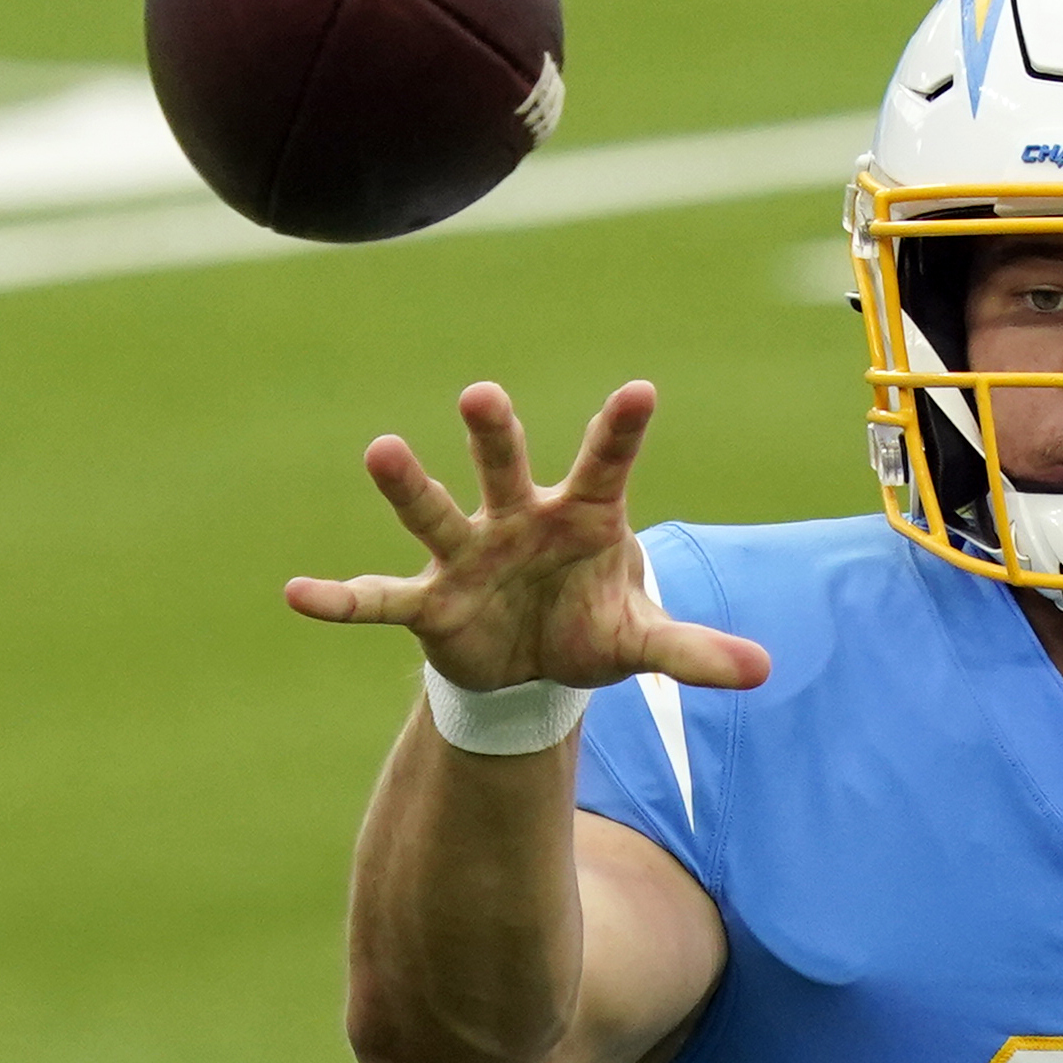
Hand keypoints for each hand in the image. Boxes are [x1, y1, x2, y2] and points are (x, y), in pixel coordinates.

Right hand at [285, 380, 769, 694]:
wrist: (537, 667)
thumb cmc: (592, 625)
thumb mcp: (644, 640)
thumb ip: (694, 651)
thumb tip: (764, 671)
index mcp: (584, 516)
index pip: (607, 464)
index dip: (622, 431)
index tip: (641, 391)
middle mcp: (519, 519)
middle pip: (506, 466)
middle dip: (495, 434)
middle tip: (482, 395)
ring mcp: (469, 555)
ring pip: (437, 513)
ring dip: (410, 485)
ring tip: (382, 449)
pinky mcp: (431, 604)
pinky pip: (380, 600)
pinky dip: (341, 600)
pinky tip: (298, 595)